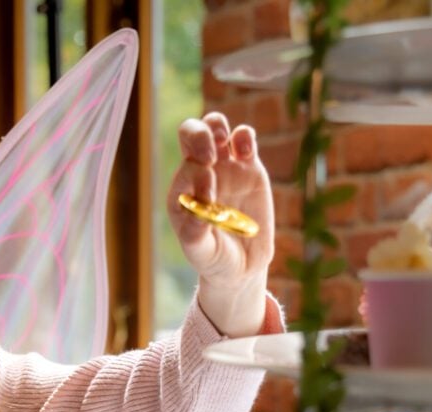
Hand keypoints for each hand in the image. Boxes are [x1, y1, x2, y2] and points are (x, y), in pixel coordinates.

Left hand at [166, 113, 274, 336]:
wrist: (241, 264)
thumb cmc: (214, 258)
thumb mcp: (202, 252)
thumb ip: (196, 234)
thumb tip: (199, 213)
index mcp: (182, 192)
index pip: (185, 169)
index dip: (196, 176)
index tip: (211, 197)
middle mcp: (199, 173)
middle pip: (190, 134)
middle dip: (198, 136)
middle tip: (211, 157)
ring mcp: (224, 166)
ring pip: (214, 127)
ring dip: (217, 127)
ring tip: (225, 144)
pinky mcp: (248, 166)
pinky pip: (244, 138)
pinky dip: (244, 135)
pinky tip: (246, 151)